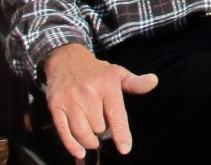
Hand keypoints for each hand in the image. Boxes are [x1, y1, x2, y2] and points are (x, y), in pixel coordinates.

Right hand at [42, 43, 158, 161]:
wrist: (66, 60)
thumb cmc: (96, 71)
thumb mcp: (117, 73)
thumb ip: (135, 82)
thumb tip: (154, 81)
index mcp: (107, 83)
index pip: (116, 113)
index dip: (121, 133)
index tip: (125, 148)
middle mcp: (88, 92)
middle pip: (98, 126)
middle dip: (102, 131)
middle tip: (102, 126)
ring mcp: (70, 99)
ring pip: (82, 131)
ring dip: (89, 140)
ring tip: (94, 140)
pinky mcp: (56, 106)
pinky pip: (64, 131)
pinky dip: (72, 144)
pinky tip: (79, 150)